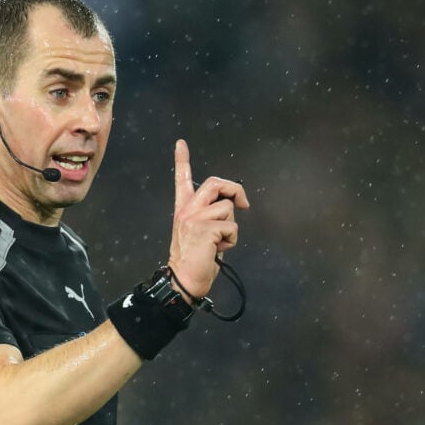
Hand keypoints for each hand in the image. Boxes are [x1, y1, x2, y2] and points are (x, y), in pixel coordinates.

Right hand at [168, 139, 249, 299]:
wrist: (184, 280)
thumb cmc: (195, 260)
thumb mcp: (201, 232)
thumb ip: (211, 215)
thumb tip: (232, 206)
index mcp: (183, 210)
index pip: (182, 180)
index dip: (182, 161)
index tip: (181, 144)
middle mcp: (187, 210)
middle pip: (216, 183)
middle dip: (236, 190)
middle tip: (243, 204)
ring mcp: (194, 218)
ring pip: (228, 208)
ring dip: (230, 227)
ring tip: (218, 242)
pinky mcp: (205, 228)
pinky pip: (232, 227)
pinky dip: (231, 240)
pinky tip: (218, 249)